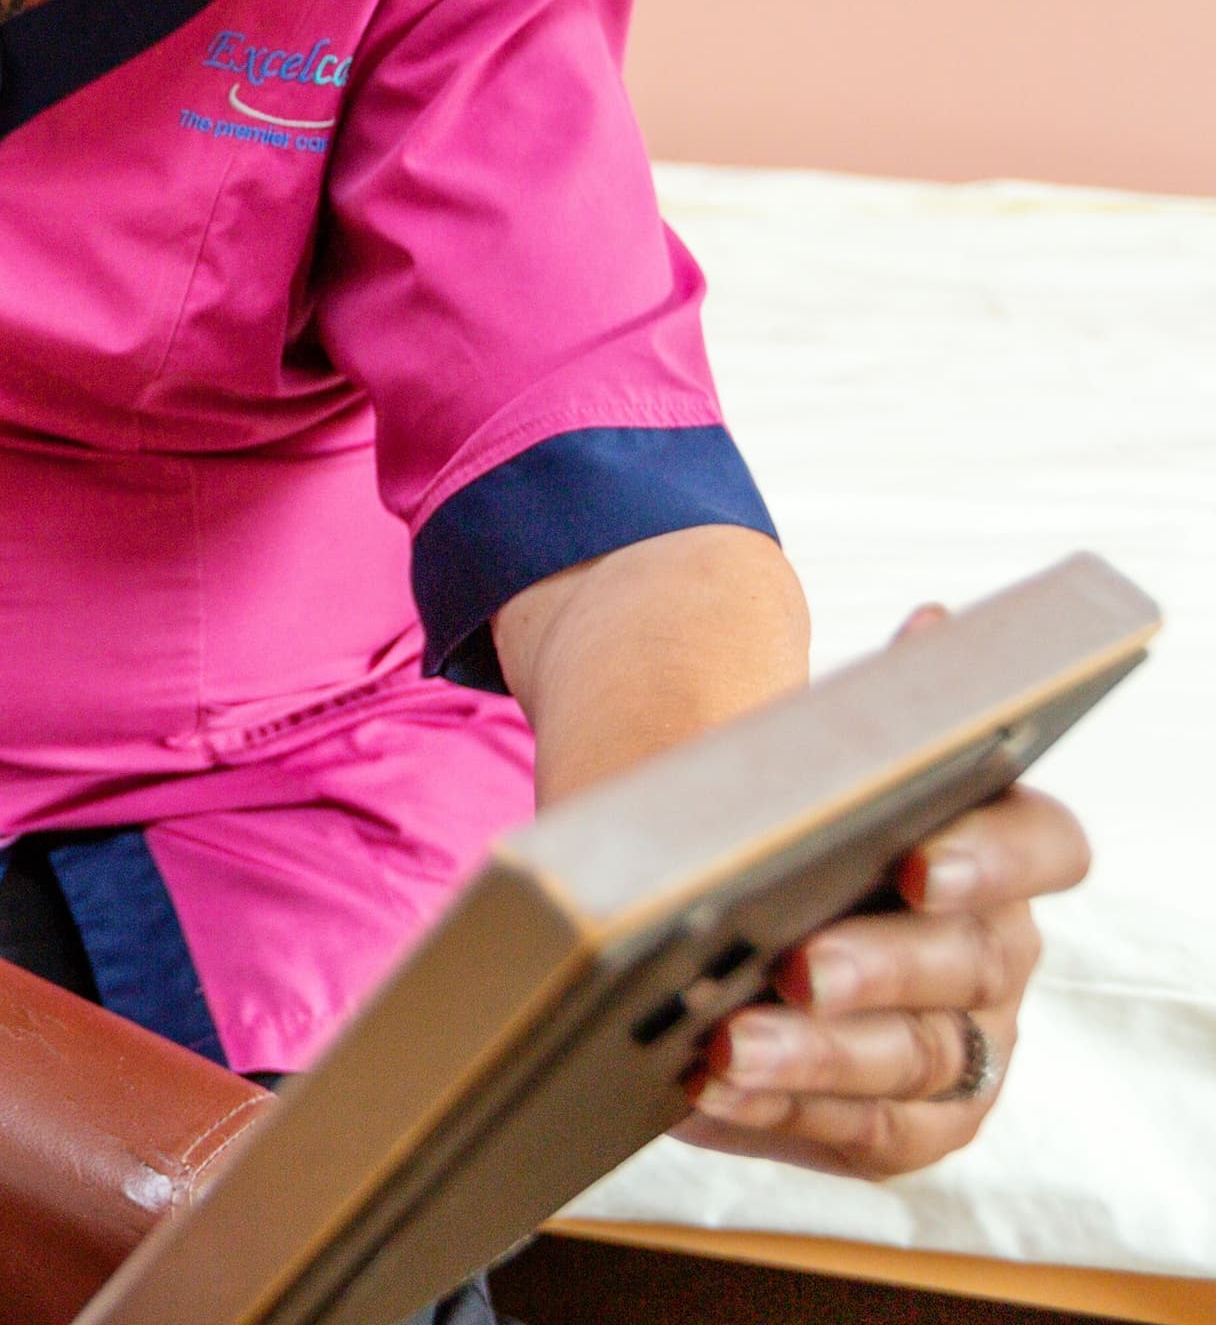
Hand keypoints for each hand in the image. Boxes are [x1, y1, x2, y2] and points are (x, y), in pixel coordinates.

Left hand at [680, 612, 1094, 1176]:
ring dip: (823, 1056)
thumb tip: (941, 627)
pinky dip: (789, 1113)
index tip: (919, 861)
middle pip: (972, 963)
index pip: (1044, 844)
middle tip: (800, 963)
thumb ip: (876, 705)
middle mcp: (999, 948)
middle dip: (882, 967)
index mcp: (998, 845)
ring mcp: (967, 1039)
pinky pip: (872, 1129)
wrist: (724, 895)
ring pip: (920, 1058)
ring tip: (730, 1044)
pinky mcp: (916, 1117)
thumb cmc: (777, 814)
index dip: (992, 856)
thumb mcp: (808, 756)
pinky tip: (710, 1091)